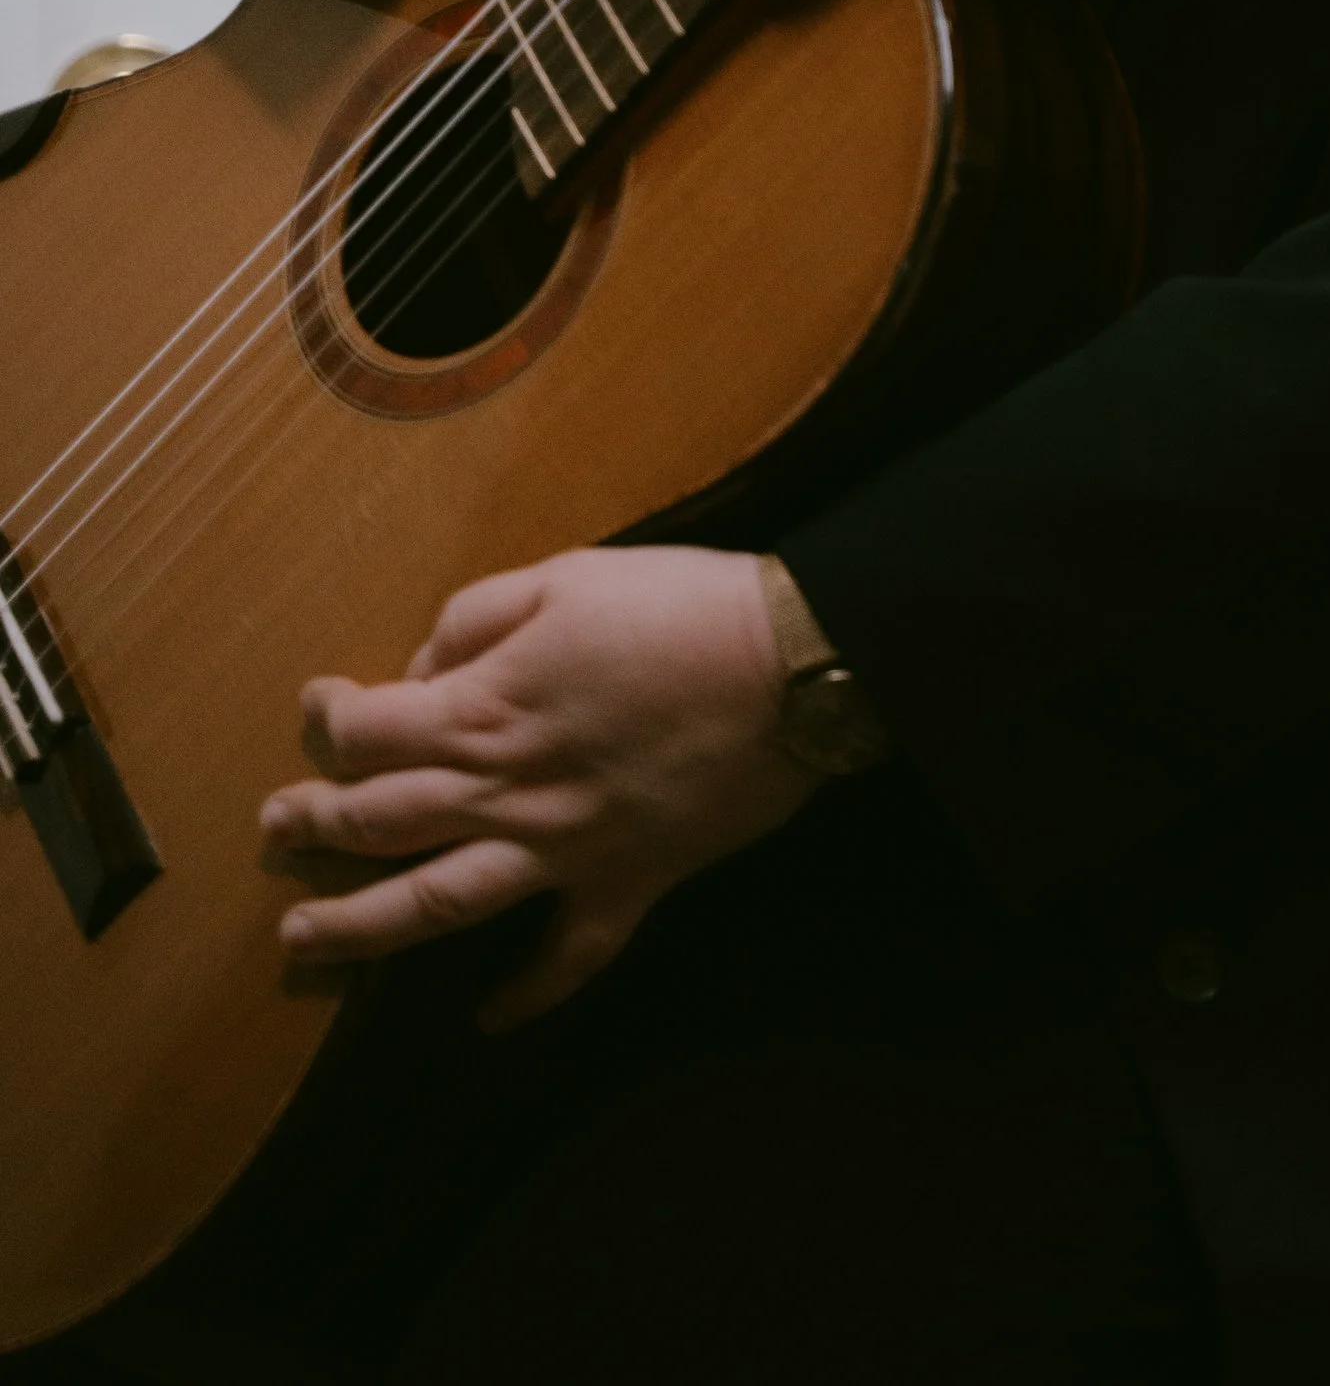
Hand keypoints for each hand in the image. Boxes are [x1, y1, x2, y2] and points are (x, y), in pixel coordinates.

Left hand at [259, 545, 815, 1026]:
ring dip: (359, 929)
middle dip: (310, 828)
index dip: (325, 721)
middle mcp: (507, 791)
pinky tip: (487, 1021)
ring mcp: (562, 851)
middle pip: (380, 822)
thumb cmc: (678, 607)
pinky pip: (568, 958)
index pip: (368, 730)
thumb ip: (476, 618)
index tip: (316, 708)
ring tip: (301, 944)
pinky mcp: (625, 887)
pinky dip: (527, 996)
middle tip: (272, 836)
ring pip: (437, 904)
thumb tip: (422, 671)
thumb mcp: (566, 576)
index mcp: (488, 707)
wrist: (791, 664)